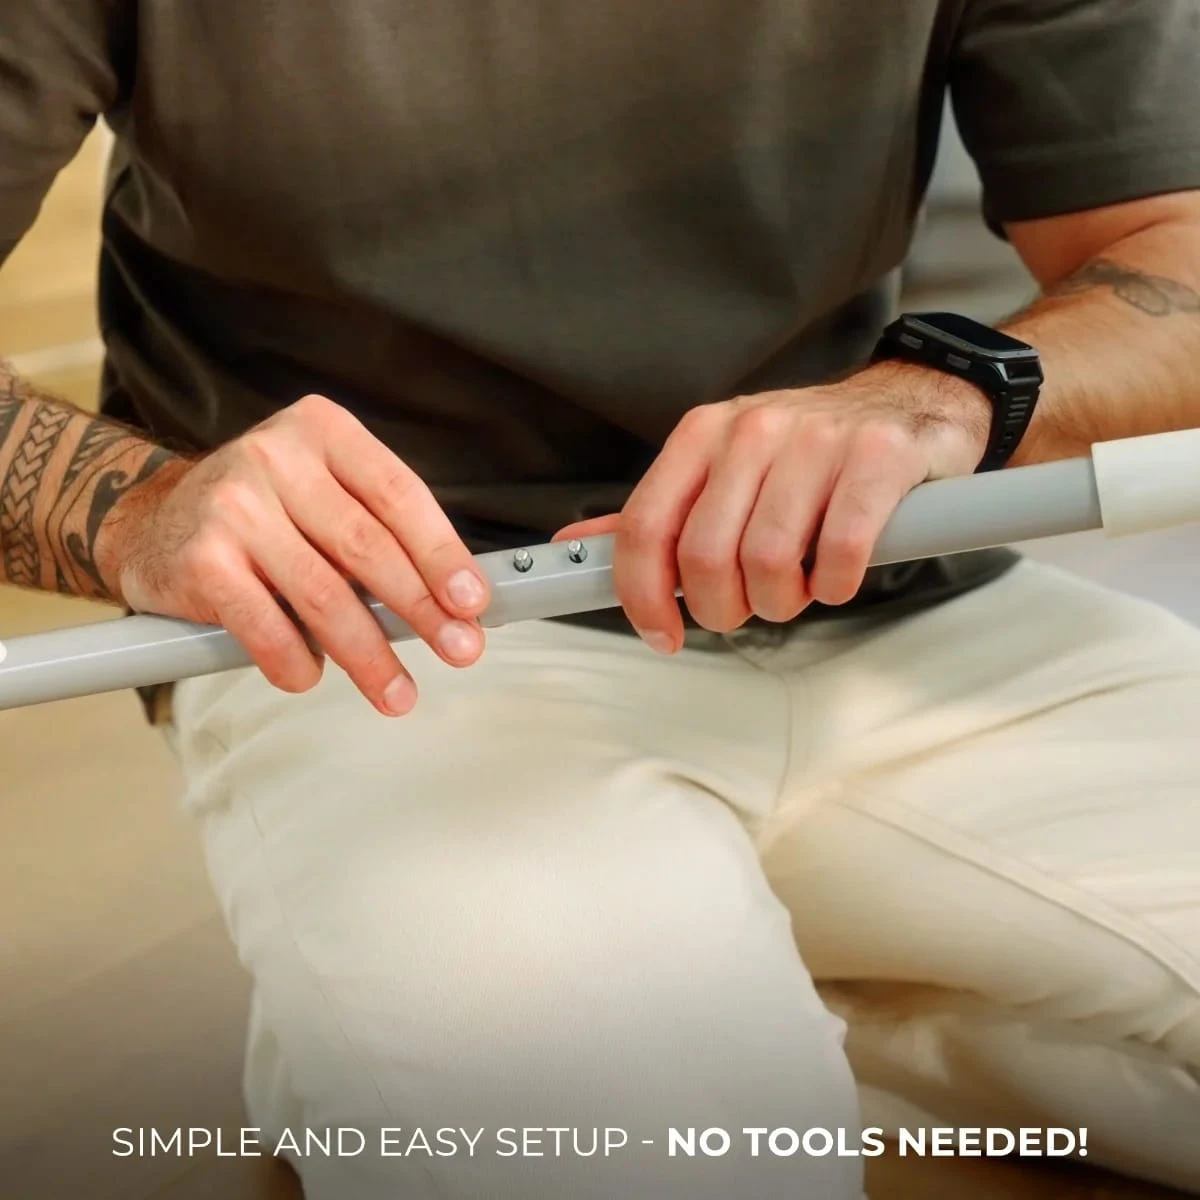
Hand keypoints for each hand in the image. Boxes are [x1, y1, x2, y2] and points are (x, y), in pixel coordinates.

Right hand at [94, 395, 488, 714]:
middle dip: (421, 609)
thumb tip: (456, 603)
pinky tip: (312, 677)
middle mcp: (276, 458)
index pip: (400, 495)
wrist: (152, 521)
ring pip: (323, 594)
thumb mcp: (323, 493)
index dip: (443, 553)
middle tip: (459, 650)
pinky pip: (266, 626)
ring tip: (399, 693)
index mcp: (323, 432)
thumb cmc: (264, 513)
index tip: (474, 601)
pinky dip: (297, 662)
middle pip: (368, 547)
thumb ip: (381, 532)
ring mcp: (233, 507)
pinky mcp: (201, 560)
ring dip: (369, 655)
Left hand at [557, 365, 989, 650]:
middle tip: (747, 608)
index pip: (645, 527)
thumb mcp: (722, 471)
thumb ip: (656, 516)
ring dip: (781, 601)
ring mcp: (817, 440)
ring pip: (768, 561)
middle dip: (721, 608)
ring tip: (796, 588)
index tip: (662, 633)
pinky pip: (839, 552)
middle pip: (704, 556)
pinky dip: (834, 586)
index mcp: (703, 434)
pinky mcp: (878, 458)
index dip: (644, 596)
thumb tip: (577, 550)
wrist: (906, 405)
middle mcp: (753, 429)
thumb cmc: (805, 456)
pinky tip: (836, 576)